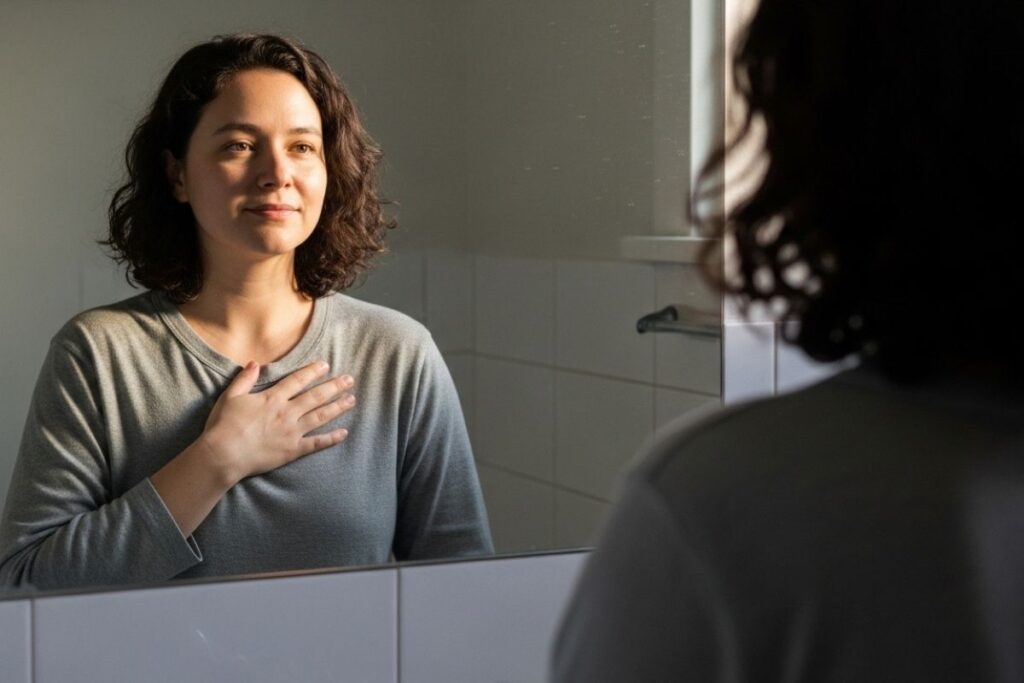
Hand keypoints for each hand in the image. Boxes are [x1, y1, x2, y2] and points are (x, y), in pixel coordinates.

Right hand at [199, 360, 354, 484]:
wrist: (223, 455)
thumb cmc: (223, 426)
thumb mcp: (230, 397)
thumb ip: (244, 379)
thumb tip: (255, 362)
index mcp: (272, 398)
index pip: (297, 381)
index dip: (312, 372)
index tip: (326, 365)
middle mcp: (286, 412)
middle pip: (315, 396)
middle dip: (334, 387)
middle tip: (350, 379)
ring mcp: (292, 432)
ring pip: (320, 416)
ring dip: (337, 407)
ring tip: (352, 400)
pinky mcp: (293, 450)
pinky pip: (316, 443)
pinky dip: (331, 438)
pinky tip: (344, 433)